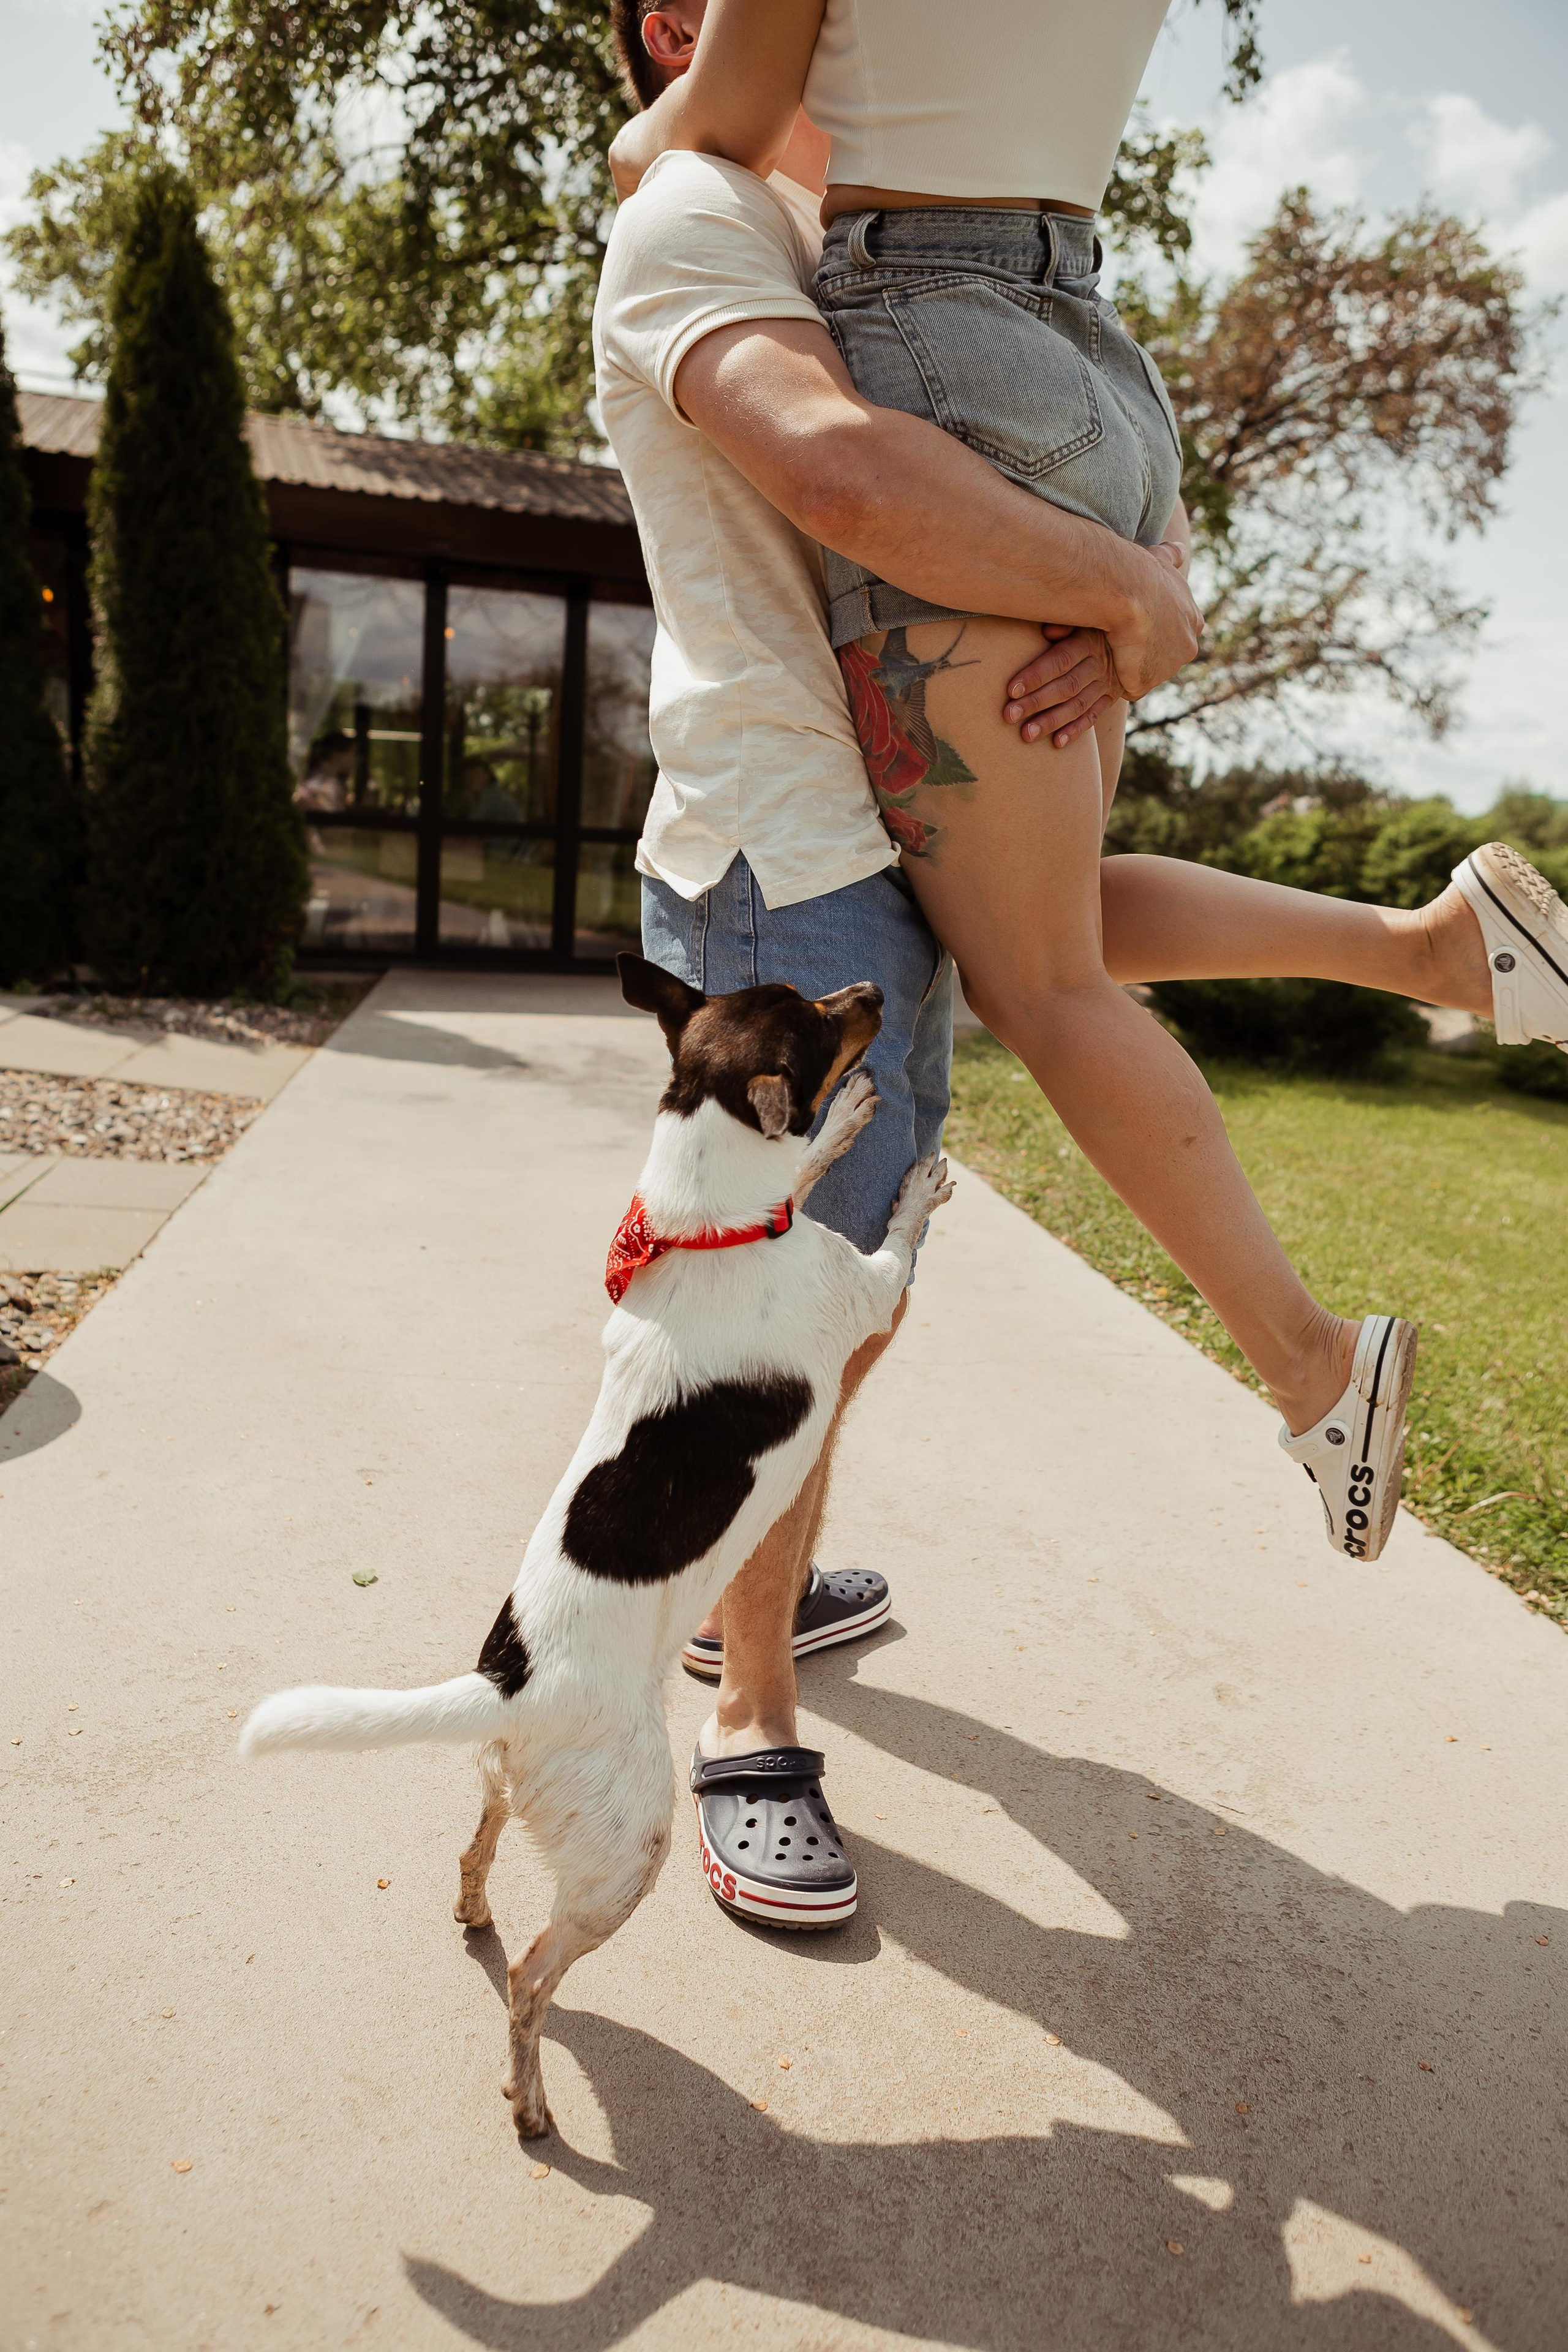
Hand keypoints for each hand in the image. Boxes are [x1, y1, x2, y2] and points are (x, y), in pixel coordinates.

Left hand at [1002, 626, 1119, 747]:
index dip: (1036, 676)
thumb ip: (1063, 624)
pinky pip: (1093, 717)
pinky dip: (1076, 730)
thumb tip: (1048, 632)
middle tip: (1010, 716)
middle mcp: (1098, 664)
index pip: (1060, 661)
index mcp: (1087, 642)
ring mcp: (1106, 684)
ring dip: (1051, 721)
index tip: (1011, 690)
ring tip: (1027, 735)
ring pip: (1077, 706)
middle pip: (1065, 687)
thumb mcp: (1079, 619)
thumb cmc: (1086, 625)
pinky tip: (1057, 743)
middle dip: (1036, 703)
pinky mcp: (1110, 698)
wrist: (1126, 639)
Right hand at [1104, 544, 1202, 699]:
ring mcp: (1169, 667)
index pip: (1177, 631)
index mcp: (1193, 619)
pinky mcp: (1146, 682)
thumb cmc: (1138, 571)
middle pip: (1166, 655)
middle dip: (1147, 652)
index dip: (1156, 628)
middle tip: (1120, 639)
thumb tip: (1180, 551)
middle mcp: (1188, 645)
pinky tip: (1104, 664)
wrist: (1125, 590)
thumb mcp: (1159, 557)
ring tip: (1108, 650)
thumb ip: (1171, 557)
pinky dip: (1118, 679)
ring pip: (1148, 671)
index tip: (1136, 622)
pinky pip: (1131, 687)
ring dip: (1131, 666)